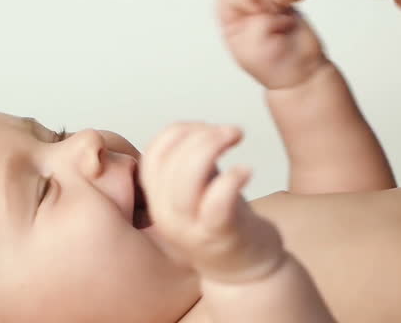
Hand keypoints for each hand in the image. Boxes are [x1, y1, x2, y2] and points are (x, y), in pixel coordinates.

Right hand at [140, 122, 286, 283]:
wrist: (244, 273)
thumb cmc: (223, 224)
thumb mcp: (198, 189)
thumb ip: (189, 162)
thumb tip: (194, 129)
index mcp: (159, 200)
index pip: (153, 154)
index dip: (179, 131)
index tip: (207, 127)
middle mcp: (168, 216)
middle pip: (168, 162)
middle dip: (199, 135)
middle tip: (229, 131)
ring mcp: (192, 229)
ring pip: (186, 181)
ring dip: (211, 148)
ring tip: (236, 139)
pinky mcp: (220, 236)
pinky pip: (217, 203)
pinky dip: (231, 179)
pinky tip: (246, 170)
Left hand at [218, 0, 326, 88]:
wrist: (303, 70)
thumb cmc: (275, 67)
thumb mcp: (253, 49)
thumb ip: (254, 24)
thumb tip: (267, 3)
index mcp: (231, 25)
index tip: (257, 11)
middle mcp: (245, 13)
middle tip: (274, 13)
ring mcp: (264, 5)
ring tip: (282, 15)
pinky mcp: (283, 2)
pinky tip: (290, 13)